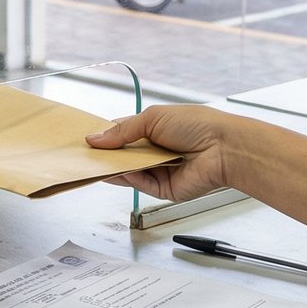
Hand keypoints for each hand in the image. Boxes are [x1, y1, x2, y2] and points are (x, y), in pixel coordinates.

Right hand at [86, 105, 240, 201]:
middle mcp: (155, 151)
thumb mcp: (153, 118)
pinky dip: (127, 178)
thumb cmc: (197, 125)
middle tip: (83, 153)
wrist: (223, 148)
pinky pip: (139, 185)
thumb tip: (95, 138)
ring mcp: (159, 170)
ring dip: (113, 166)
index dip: (105, 136)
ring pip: (128, 171)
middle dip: (106, 154)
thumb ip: (123, 130)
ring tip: (93, 162)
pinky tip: (116, 171)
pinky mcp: (163, 189)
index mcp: (154, 129)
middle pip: (123, 155)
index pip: (122, 134)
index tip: (85, 139)